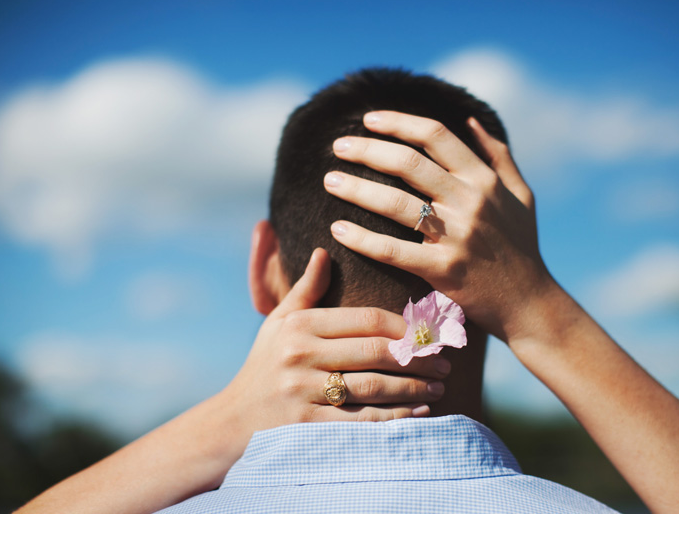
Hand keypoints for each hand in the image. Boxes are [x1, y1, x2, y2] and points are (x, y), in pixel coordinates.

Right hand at [224, 247, 449, 437]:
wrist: (232, 422)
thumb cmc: (263, 366)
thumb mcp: (278, 323)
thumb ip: (305, 289)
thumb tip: (323, 250)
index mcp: (300, 326)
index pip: (366, 319)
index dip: (404, 325)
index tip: (430, 330)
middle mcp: (300, 356)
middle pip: (375, 351)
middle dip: (418, 355)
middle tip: (446, 359)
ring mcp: (303, 393)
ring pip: (374, 386)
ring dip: (414, 385)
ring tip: (441, 383)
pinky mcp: (307, 427)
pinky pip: (363, 420)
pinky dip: (397, 416)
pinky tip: (421, 409)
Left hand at [324, 111, 553, 342]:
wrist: (530, 304)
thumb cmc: (522, 248)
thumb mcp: (522, 195)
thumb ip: (498, 155)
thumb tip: (471, 120)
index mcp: (484, 180)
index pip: (435, 136)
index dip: (398, 122)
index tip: (368, 119)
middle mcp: (471, 202)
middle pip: (409, 163)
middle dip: (367, 150)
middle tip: (337, 146)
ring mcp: (458, 237)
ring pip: (396, 203)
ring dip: (357, 188)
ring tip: (329, 181)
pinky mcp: (444, 270)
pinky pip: (394, 250)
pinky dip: (363, 239)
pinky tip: (338, 229)